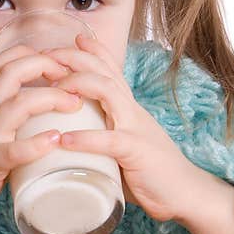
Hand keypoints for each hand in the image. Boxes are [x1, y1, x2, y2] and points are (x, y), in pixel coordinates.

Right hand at [0, 43, 84, 224]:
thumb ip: (5, 119)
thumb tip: (42, 112)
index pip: (1, 64)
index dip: (31, 55)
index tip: (57, 63)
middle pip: (11, 73)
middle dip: (44, 65)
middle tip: (71, 76)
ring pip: (16, 105)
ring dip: (50, 98)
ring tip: (74, 103)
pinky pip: (12, 151)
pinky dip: (35, 144)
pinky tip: (55, 140)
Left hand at [41, 33, 194, 221]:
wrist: (186, 193)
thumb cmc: (150, 173)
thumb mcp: (122, 146)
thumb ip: (101, 139)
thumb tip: (67, 143)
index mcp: (128, 109)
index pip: (111, 71)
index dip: (93, 52)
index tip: (73, 39)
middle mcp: (131, 112)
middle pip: (104, 72)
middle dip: (75, 58)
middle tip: (48, 54)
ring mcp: (135, 129)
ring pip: (108, 92)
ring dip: (78, 84)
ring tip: (53, 88)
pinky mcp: (137, 152)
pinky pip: (110, 140)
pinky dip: (86, 138)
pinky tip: (64, 139)